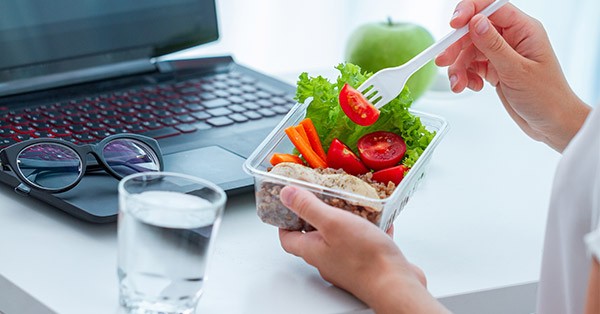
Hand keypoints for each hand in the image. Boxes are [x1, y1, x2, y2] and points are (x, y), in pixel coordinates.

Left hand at [278, 186, 448, 312]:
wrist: (396, 286)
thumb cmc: (365, 259)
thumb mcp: (332, 222)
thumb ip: (308, 207)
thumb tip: (286, 195)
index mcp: (313, 250)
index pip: (288, 238)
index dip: (285, 222)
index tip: (288, 207)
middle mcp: (327, 260)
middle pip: (314, 238)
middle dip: (317, 217)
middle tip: (322, 200)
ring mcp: (348, 265)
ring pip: (340, 240)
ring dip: (344, 222)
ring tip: (353, 206)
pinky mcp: (368, 266)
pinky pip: (364, 244)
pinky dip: (369, 230)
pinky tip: (379, 221)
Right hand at [435, 0, 589, 151]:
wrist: (553, 124)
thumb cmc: (547, 97)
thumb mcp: (517, 71)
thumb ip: (494, 46)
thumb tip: (476, 22)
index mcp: (524, 29)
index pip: (492, 8)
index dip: (470, 12)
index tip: (453, 25)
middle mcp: (512, 38)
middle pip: (474, 30)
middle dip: (456, 46)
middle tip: (443, 61)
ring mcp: (502, 54)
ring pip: (469, 50)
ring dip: (458, 67)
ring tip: (458, 84)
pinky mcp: (495, 69)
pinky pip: (472, 66)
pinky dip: (465, 76)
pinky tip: (470, 87)